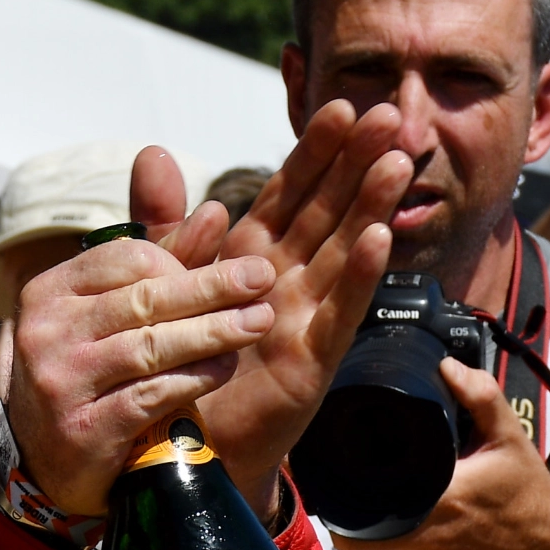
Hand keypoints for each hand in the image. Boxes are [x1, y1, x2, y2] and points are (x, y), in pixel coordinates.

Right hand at [6, 156, 276, 517]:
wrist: (46, 465)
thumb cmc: (89, 375)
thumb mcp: (112, 316)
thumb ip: (162, 265)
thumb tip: (216, 210)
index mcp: (48, 292)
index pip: (126, 258)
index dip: (183, 262)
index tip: (228, 274)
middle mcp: (45, 332)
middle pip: (144, 298)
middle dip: (212, 287)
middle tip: (263, 277)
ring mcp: (60, 381)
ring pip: (151, 345)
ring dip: (214, 331)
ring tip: (259, 321)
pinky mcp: (83, 428)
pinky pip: (151, 394)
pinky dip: (195, 377)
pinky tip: (226, 367)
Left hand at [197, 100, 412, 514]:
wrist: (178, 445)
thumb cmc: (175, 363)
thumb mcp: (161, 282)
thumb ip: (160, 223)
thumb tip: (152, 152)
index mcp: (249, 258)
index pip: (288, 193)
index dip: (314, 152)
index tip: (340, 105)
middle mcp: (284, 282)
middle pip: (327, 212)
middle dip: (356, 163)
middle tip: (390, 114)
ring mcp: (303, 320)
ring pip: (343, 253)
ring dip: (370, 207)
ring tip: (396, 161)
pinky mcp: (309, 363)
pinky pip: (338, 313)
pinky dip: (358, 277)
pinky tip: (379, 238)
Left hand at [332, 358, 549, 549]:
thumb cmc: (528, 497)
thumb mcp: (510, 439)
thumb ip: (482, 398)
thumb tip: (449, 367)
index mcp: (436, 501)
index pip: (361, 506)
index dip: (339, 488)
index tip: (334, 462)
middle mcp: (418, 536)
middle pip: (354, 521)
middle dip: (345, 496)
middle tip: (350, 466)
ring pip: (368, 535)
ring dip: (367, 511)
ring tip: (375, 482)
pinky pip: (388, 545)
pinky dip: (387, 526)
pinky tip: (398, 504)